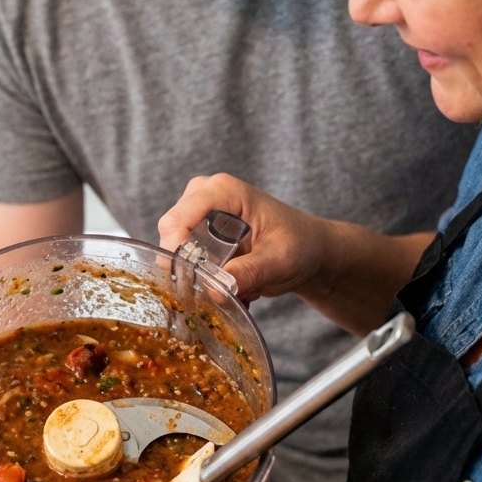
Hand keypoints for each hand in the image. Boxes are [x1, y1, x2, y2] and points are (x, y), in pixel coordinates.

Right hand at [159, 173, 325, 302]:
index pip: (178, 220)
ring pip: (176, 251)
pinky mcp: (199, 232)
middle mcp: (204, 195)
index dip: (176, 251)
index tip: (190, 282)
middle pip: (171, 234)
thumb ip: (248, 273)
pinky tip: (235, 285)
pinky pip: (186, 259)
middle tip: (216, 291)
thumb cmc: (300, 244)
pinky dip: (206, 278)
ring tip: (238, 287)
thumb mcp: (280, 261)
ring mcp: (199, 213)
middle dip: (189, 268)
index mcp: (223, 190)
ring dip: (201, 277)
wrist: (310, 249)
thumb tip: (214, 290)